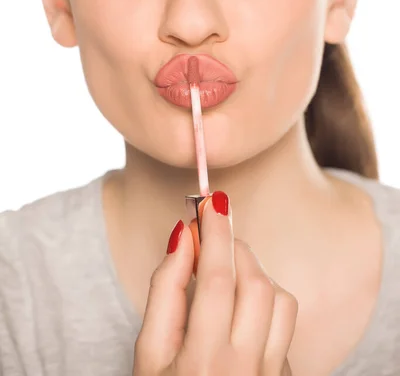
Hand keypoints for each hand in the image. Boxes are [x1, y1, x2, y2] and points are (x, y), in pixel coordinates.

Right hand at [133, 191, 297, 374]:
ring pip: (280, 298)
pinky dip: (266, 300)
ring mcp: (272, 373)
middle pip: (254, 282)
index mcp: (203, 360)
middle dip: (233, 247)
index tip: (209, 201)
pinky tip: (241, 309)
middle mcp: (246, 367)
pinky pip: (286, 322)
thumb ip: (164, 291)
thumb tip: (182, 236)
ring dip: (254, 272)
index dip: (214, 231)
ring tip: (226, 275)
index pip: (215, 277)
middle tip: (211, 236)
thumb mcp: (147, 351)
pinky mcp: (286, 374)